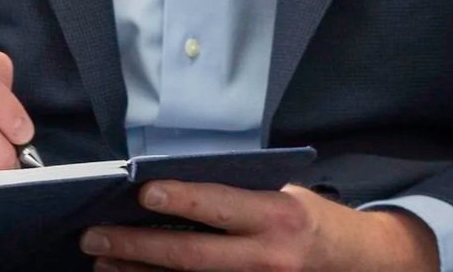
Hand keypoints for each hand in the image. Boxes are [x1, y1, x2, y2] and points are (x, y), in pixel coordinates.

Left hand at [80, 181, 439, 271]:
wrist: (358, 266)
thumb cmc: (313, 220)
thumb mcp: (285, 195)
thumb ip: (239, 194)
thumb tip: (177, 188)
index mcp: (277, 217)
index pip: (220, 205)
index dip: (180, 199)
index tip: (140, 191)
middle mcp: (268, 258)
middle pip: (191, 257)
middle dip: (136, 248)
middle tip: (94, 238)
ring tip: (103, 266)